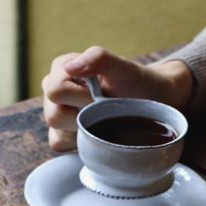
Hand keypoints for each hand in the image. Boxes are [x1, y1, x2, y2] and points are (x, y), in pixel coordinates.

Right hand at [41, 45, 193, 151]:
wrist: (152, 103)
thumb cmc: (136, 84)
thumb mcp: (123, 68)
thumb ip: (98, 58)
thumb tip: (70, 67)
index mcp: (62, 69)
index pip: (56, 90)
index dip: (81, 98)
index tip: (103, 97)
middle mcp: (54, 93)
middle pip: (54, 116)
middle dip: (84, 118)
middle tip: (106, 112)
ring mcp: (58, 116)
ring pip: (57, 136)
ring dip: (84, 133)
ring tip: (104, 123)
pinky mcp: (64, 136)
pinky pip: (61, 147)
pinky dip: (80, 146)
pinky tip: (98, 135)